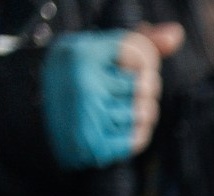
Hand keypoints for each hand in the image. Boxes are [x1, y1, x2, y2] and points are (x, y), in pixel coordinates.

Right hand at [43, 25, 182, 170]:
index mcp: (81, 53)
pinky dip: (134, 136)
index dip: (144, 61)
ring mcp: (88, 114)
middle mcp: (83, 82)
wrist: (38, 125)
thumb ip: (140, 42)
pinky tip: (115, 129)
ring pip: (146, 112)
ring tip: (118, 110)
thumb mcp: (98, 52)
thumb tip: (175, 33)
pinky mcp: (94, 144)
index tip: (129, 67)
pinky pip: (138, 138)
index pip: (139, 51)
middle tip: (123, 91)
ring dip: (141, 114)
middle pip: (146, 83)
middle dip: (145, 89)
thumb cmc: (77, 82)